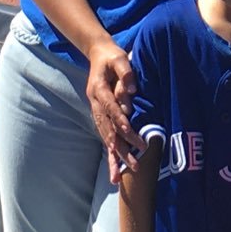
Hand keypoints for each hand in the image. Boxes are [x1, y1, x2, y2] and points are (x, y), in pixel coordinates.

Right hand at [85, 38, 145, 180]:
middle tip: (134, 166)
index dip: (123, 124)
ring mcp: (95, 111)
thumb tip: (132, 91)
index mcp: (99, 90)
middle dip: (121, 149)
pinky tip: (113, 168)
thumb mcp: (119, 57)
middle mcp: (95, 104)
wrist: (97, 53)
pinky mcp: (99, 115)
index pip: (112, 111)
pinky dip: (108, 151)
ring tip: (117, 178)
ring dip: (112, 156)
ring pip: (104, 137)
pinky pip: (104, 135)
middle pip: (107, 130)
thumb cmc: (111, 56)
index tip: (135, 136)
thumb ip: (126, 72)